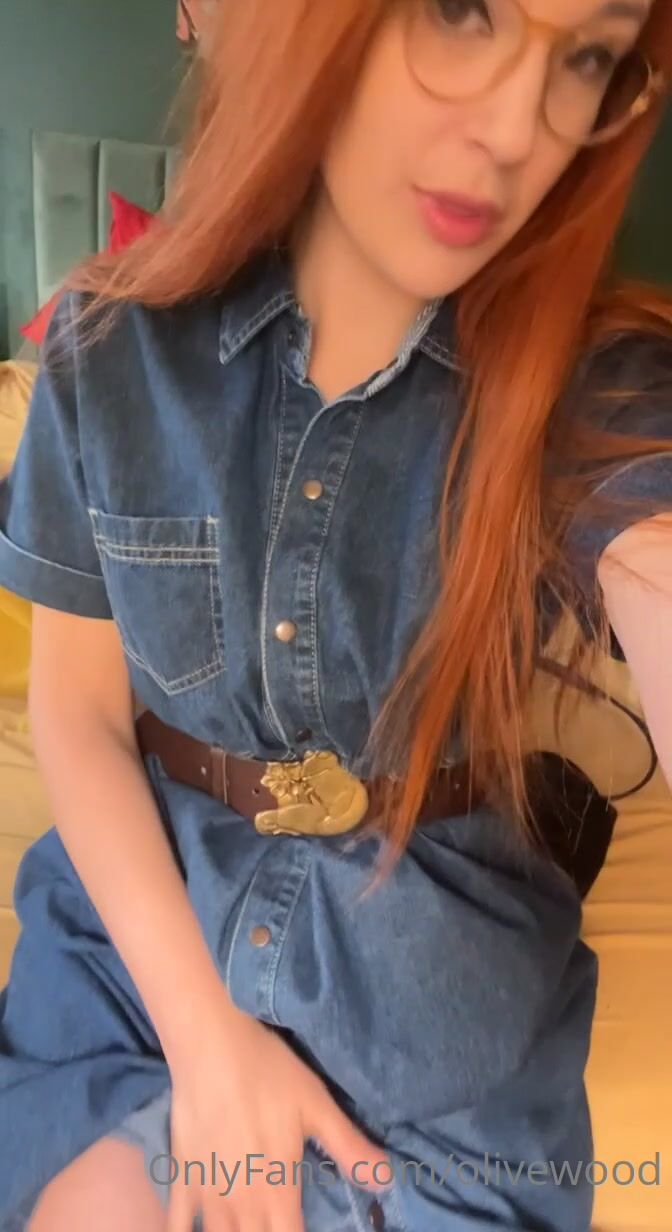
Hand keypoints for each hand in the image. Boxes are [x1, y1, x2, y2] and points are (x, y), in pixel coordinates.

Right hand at [165, 1007, 391, 1230]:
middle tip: (275, 1225)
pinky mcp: (181, 1179)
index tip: (298, 1230)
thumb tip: (388, 1181)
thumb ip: (349, 1148)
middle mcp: (242, 1204)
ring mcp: (206, 1195)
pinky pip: (175, 1226)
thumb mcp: (316, 1106)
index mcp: (279, 1192)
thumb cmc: (268, 1072)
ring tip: (245, 1230)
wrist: (211, 1045)